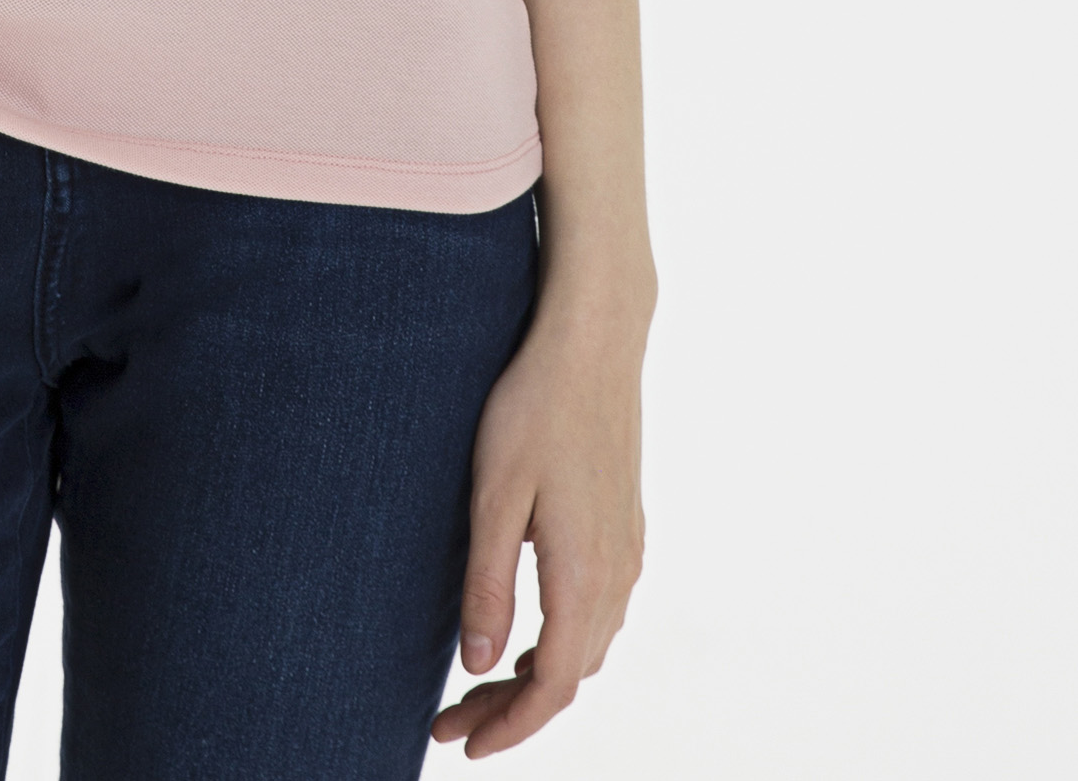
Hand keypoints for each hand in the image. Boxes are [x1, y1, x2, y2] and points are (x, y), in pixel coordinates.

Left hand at [430, 295, 648, 756]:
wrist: (595, 341)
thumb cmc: (534, 407)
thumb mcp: (494, 494)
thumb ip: (489, 584)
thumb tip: (478, 667)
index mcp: (584, 574)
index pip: (551, 686)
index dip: (509, 726)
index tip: (462, 744)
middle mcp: (617, 572)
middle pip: (570, 674)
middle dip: (513, 709)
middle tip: (452, 719)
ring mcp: (628, 548)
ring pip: (589, 645)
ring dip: (539, 676)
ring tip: (482, 684)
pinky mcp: (626, 524)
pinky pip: (600, 610)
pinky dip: (563, 639)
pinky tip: (528, 627)